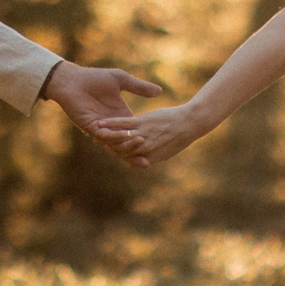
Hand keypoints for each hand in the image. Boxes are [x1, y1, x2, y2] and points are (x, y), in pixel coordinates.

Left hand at [42, 63, 165, 164]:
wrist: (73, 80)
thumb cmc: (95, 78)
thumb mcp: (121, 80)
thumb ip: (139, 87)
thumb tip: (159, 91)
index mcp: (121, 115)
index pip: (135, 131)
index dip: (145, 140)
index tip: (159, 145)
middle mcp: (112, 125)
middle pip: (126, 143)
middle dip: (136, 153)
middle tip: (148, 163)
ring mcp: (101, 127)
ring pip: (115, 143)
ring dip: (127, 147)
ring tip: (139, 152)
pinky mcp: (90, 126)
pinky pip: (104, 135)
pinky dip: (113, 137)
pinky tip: (123, 138)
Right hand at [95, 101, 210, 165]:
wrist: (190, 123)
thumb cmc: (179, 137)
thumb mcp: (164, 153)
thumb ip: (148, 157)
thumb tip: (134, 164)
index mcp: (148, 157)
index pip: (127, 158)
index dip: (115, 153)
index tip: (107, 149)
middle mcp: (143, 149)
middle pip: (119, 150)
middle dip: (107, 145)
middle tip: (96, 139)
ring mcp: (142, 135)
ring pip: (119, 137)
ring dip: (105, 135)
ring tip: (93, 129)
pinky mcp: (143, 122)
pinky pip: (123, 124)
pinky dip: (110, 123)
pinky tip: (101, 122)